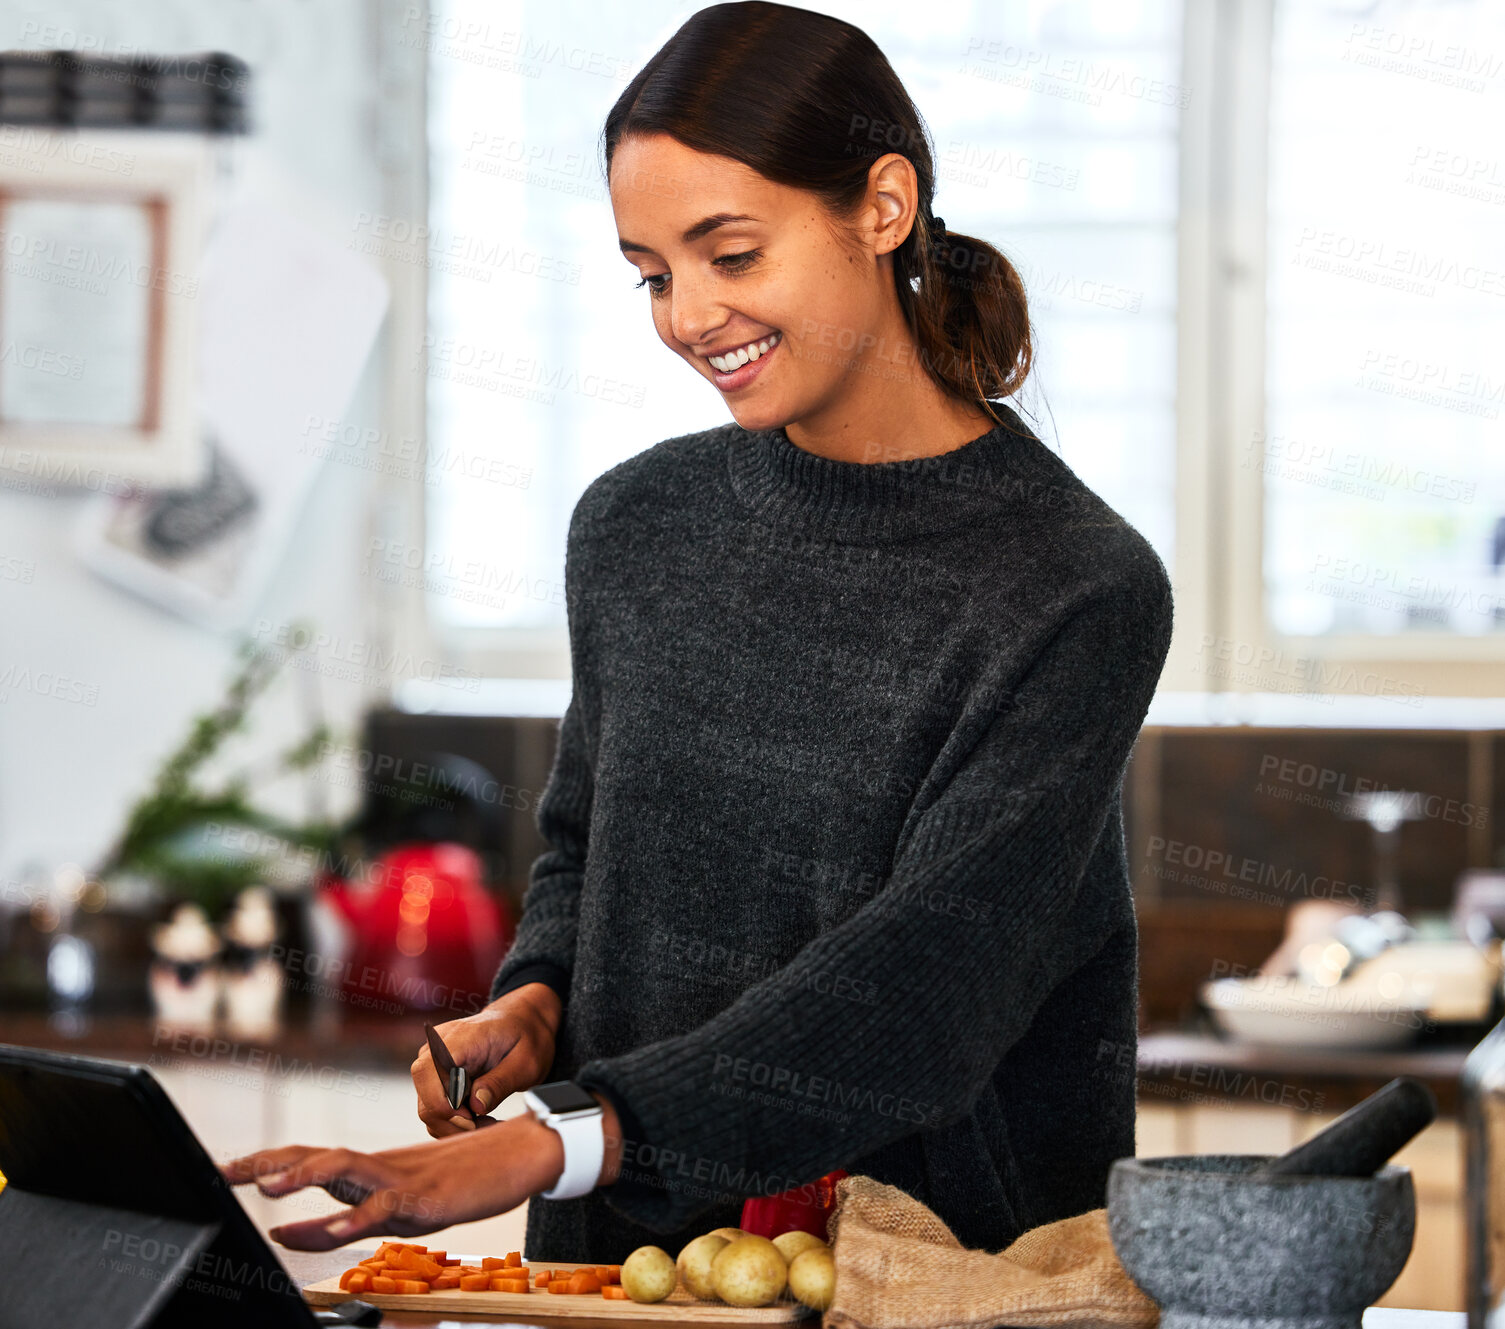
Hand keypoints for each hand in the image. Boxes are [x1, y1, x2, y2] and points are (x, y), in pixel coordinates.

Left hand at [221, 1113, 563, 1249]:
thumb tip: (279, 1234)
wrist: (516, 1154)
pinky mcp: (425, 1197)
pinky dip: (356, 1218)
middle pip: (312, 1156)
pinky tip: (333, 1230)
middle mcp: (375, 1166)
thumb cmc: (456, 1182)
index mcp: (365, 1169)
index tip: (223, 1168)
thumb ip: (332, 1221)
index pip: (304, 1158)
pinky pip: (384, 1206)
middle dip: (266, 1163)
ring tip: (268, 1189)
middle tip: (225, 1171)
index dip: (263, 1162)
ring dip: (304, 1176)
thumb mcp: (389, 1209)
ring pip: (344, 1168)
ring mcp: (399, 1178)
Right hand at [411, 982, 561, 1136]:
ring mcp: (435, 1061)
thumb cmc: (526, 1036)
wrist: (522, 1022)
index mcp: (461, 1037)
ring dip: (456, 1125)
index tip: (471, 1118)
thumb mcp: (526, 1062)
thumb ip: (500, 1082)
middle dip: (454, 1122)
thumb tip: (476, 1106)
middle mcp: (439, 1047)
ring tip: (488, 1122)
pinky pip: (436, 1106)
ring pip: (428, 1108)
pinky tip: (479, 1117)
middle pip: (425, 1098)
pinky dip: (455, 1121)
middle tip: (488, 1125)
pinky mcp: (437, 1075)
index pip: (427, 1072)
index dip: (441, 1103)